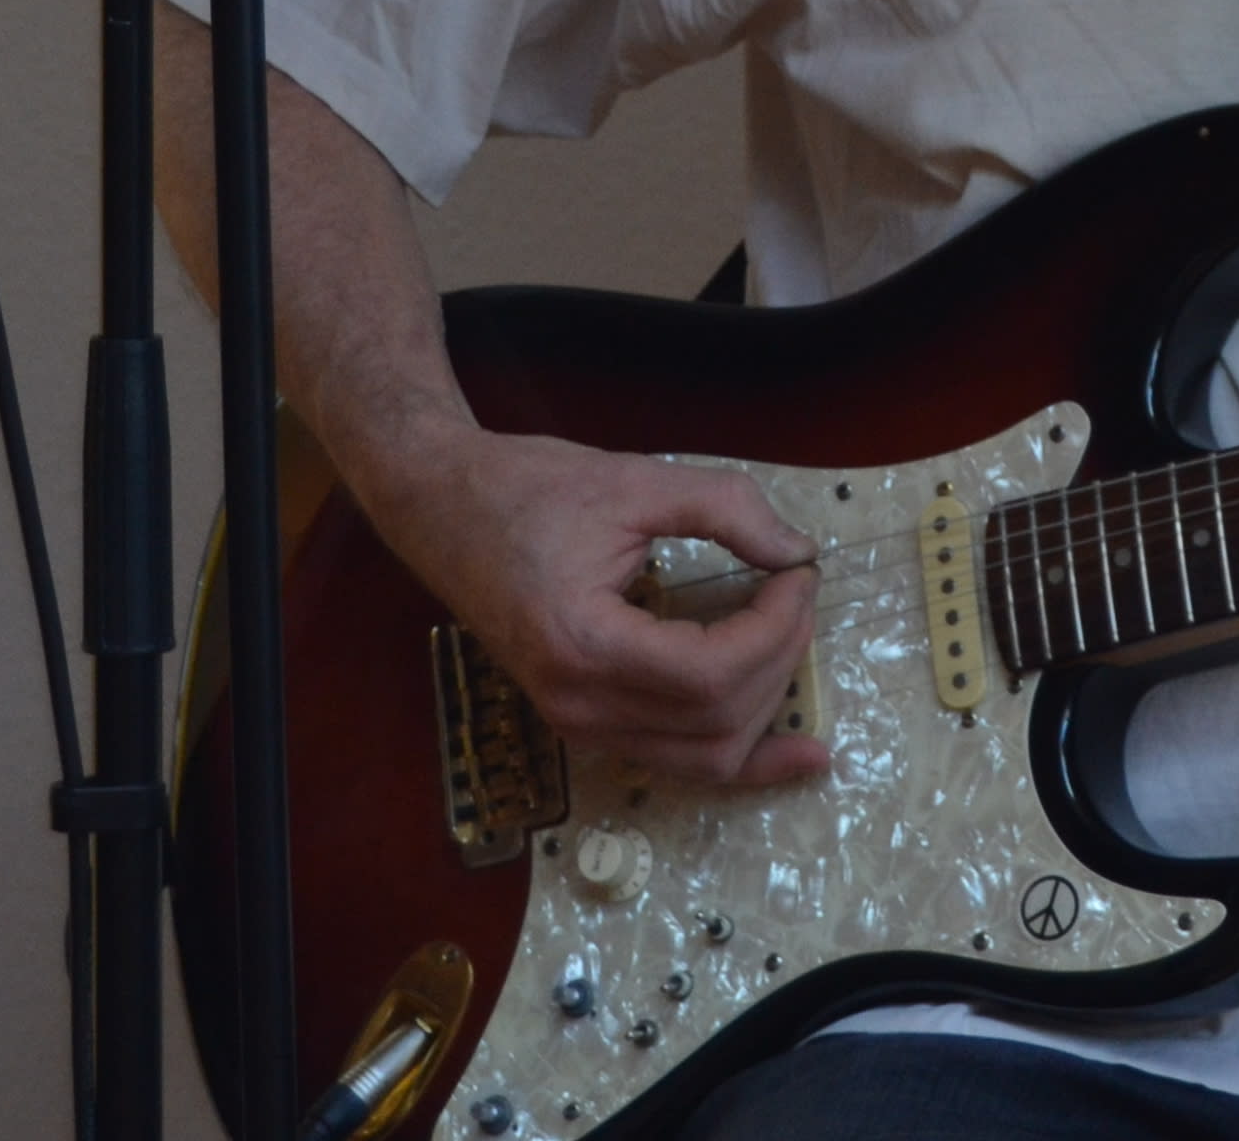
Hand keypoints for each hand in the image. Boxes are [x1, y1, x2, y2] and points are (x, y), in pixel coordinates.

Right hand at [360, 422, 825, 786]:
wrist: (440, 508)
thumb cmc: (526, 488)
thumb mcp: (635, 479)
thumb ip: (726, 509)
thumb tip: (797, 553)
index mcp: (582, 645)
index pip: (711, 674)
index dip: (776, 628)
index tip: (797, 573)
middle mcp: (578, 705)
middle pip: (717, 721)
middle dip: (779, 656)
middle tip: (795, 589)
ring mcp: (577, 723)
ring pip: (703, 757)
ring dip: (764, 704)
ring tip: (789, 636)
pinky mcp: (584, 721)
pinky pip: (675, 757)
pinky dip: (737, 751)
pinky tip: (792, 751)